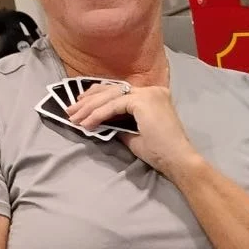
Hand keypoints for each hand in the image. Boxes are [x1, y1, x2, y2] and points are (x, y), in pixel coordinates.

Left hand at [67, 83, 198, 176]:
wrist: (177, 160)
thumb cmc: (161, 153)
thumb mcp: (134, 134)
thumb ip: (119, 124)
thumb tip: (100, 122)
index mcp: (153, 96)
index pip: (120, 91)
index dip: (98, 97)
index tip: (81, 105)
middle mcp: (151, 90)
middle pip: (113, 89)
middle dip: (88, 100)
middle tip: (71, 111)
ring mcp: (148, 93)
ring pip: (110, 95)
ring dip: (89, 107)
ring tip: (74, 118)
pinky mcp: (142, 101)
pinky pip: (113, 105)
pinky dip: (98, 114)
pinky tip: (87, 123)